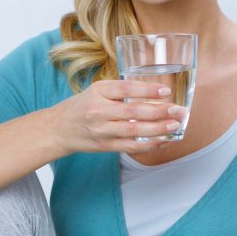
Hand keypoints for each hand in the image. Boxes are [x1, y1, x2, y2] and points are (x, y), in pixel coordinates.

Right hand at [48, 79, 185, 155]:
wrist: (58, 129)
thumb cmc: (81, 107)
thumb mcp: (96, 91)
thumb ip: (120, 91)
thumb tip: (153, 94)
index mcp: (98, 92)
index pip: (126, 89)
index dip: (148, 90)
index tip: (166, 91)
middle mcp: (99, 111)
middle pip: (134, 111)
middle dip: (160, 111)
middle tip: (178, 110)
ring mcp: (102, 131)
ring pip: (134, 131)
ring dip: (158, 129)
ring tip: (175, 125)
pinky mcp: (105, 146)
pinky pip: (130, 147)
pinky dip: (149, 145)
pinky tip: (163, 140)